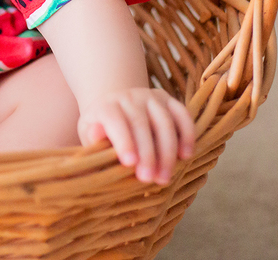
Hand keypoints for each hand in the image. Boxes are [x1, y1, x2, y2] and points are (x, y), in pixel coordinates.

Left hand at [77, 87, 195, 184]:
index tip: (129, 164)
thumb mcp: (90, 135)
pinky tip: (186, 156)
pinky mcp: (169, 100)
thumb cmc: (102, 130)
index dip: (123, 141)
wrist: (118, 109)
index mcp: (106, 105)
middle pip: (141, 124)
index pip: (114, 120)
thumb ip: (92, 138)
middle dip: (147, 154)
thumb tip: (95, 133)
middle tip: (148, 179)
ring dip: (167, 151)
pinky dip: (187, 134)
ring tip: (165, 178)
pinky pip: (183, 115)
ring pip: (164, 122)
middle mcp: (129, 97)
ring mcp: (151, 97)